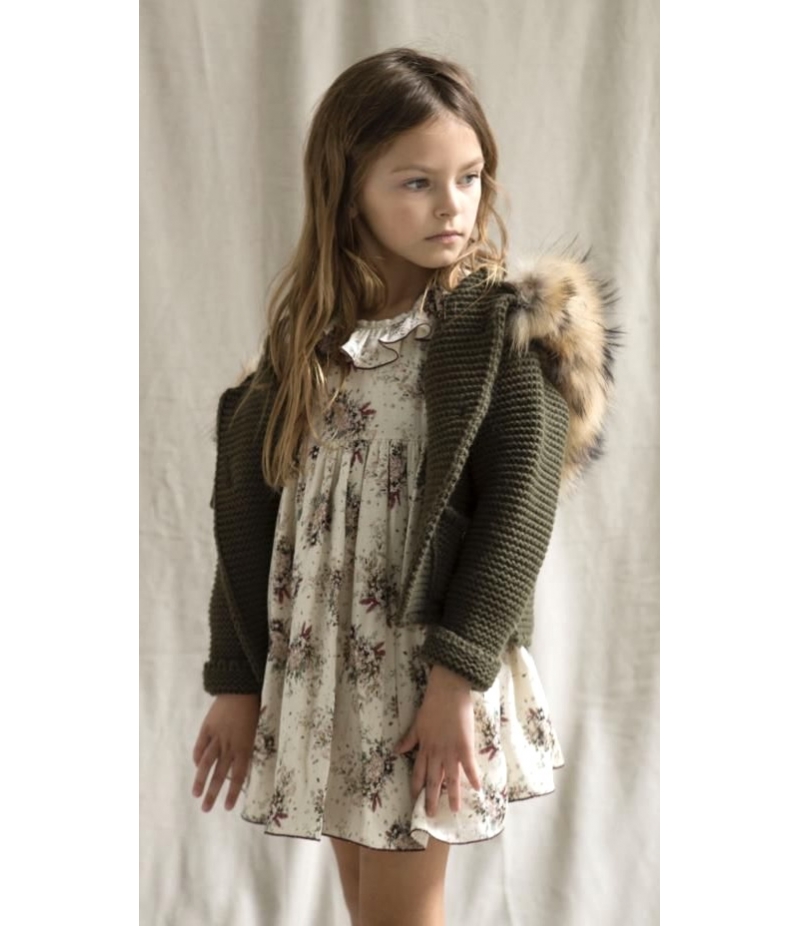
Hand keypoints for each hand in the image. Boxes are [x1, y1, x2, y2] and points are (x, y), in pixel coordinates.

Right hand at [191, 693, 259, 811]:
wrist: (240, 689)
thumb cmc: (254, 710)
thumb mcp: (255, 731)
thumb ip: (247, 749)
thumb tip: (239, 767)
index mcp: (245, 746)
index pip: (238, 775)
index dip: (232, 792)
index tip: (227, 808)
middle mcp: (229, 745)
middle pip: (220, 773)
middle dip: (213, 793)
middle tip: (206, 809)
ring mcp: (217, 736)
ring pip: (207, 762)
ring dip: (200, 779)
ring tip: (195, 794)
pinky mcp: (207, 727)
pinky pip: (201, 745)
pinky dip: (198, 756)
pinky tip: (196, 765)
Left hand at [392, 665, 482, 815]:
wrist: (448, 691)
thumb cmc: (432, 705)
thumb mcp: (417, 723)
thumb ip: (409, 739)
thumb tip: (396, 752)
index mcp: (424, 747)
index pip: (418, 772)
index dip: (416, 786)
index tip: (414, 799)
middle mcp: (436, 753)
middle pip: (433, 780)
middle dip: (431, 798)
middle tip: (430, 814)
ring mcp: (451, 751)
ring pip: (451, 778)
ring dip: (452, 795)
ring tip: (453, 810)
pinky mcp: (465, 746)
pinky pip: (469, 766)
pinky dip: (473, 777)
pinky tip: (477, 789)